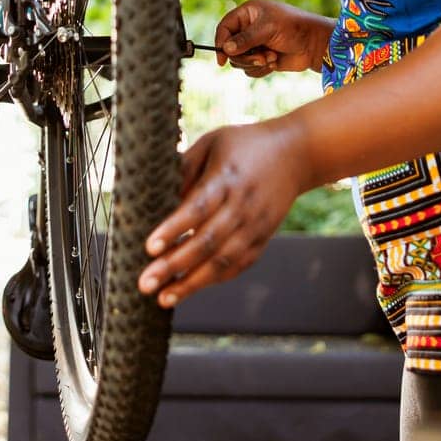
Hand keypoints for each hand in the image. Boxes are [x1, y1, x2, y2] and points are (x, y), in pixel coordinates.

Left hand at [137, 118, 309, 306]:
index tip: (149, 247)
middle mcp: (242, 206)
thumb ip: (185, 167)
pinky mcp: (263, 239)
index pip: (198, 208)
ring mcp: (255, 226)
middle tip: (145, 283)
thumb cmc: (245, 144)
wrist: (295, 153)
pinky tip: (190, 289)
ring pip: (222, 261)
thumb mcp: (212, 142)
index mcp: (227, 178)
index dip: (174, 229)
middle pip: (206, 241)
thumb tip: (157, 195)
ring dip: (192, 283)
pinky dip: (214, 279)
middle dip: (174, 266)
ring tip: (164, 298)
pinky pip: (238, 265)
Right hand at [214, 0, 329, 76]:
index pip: (225, 28)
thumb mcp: (268, 29)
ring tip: (271, 58)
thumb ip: (246, 39)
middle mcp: (249, 28)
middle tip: (261, 58)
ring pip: (239, 61)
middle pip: (230, 48)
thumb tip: (225, 49)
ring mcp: (255, 45)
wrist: (315, 45)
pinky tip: (275, 62)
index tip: (222, 59)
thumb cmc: (294, 28)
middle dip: (245, 56)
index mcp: (248, 13)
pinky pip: (250, 70)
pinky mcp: (262, 59)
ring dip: (254, 63)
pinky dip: (261, 69)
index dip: (221, 42)